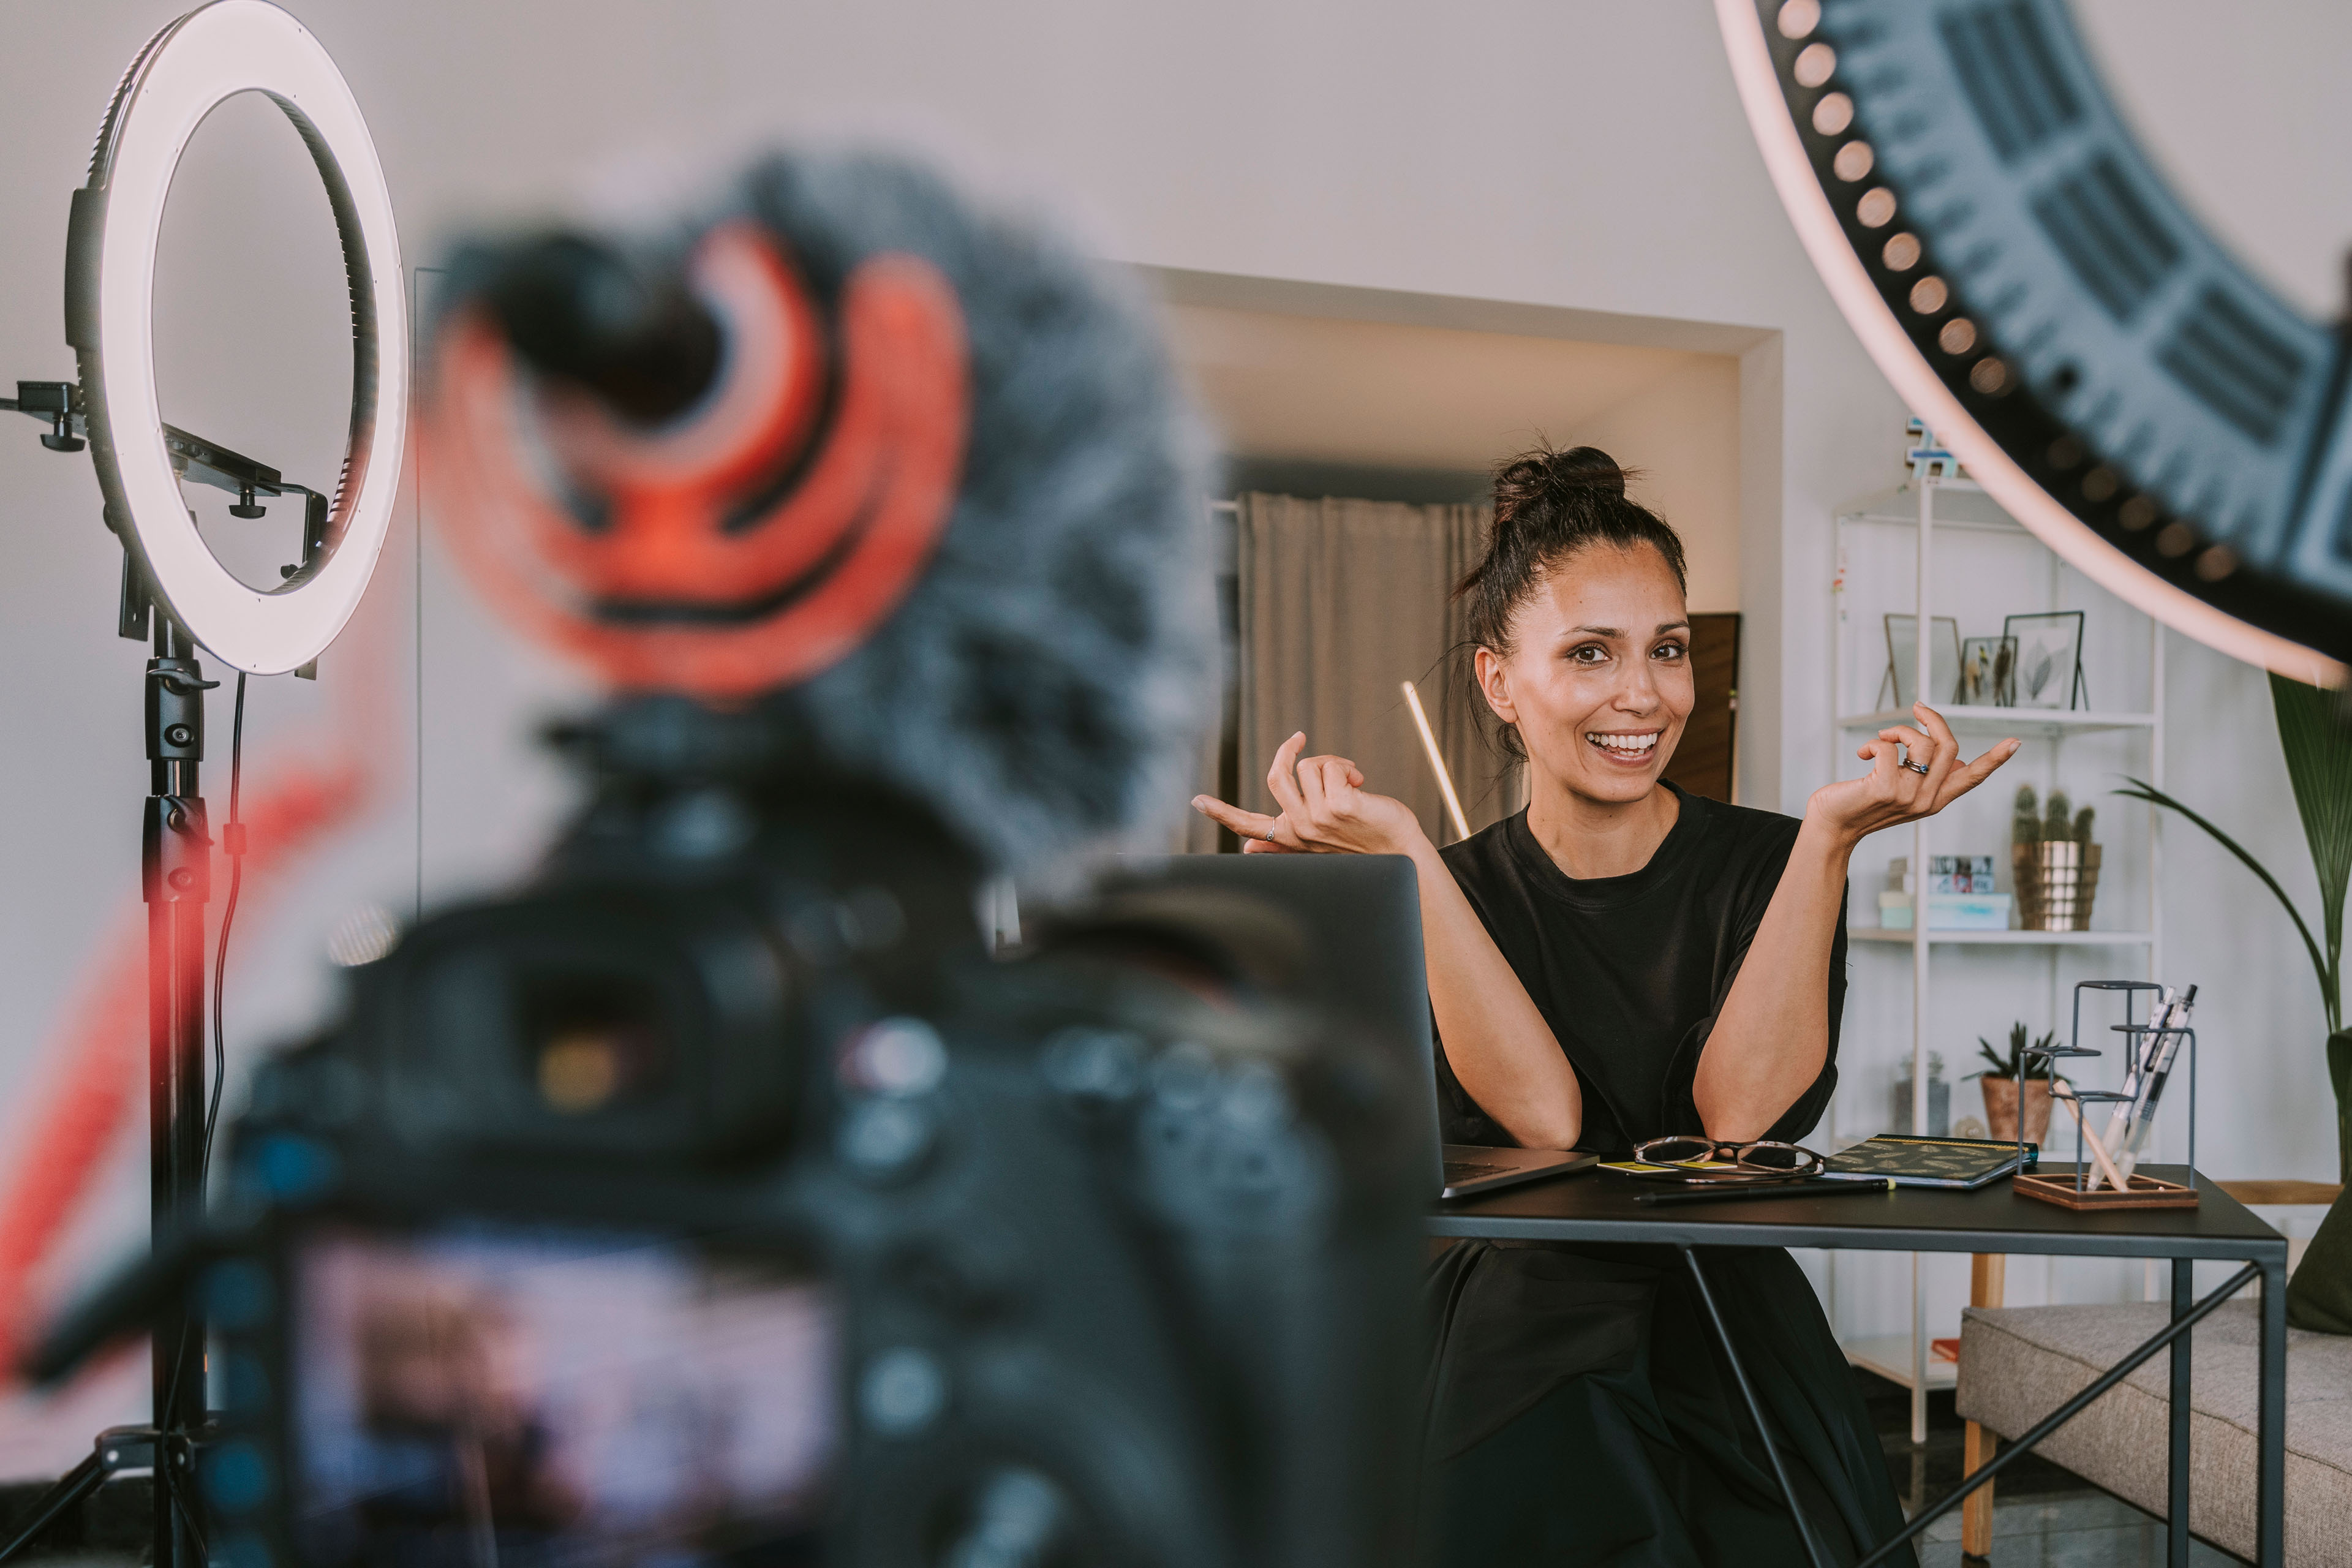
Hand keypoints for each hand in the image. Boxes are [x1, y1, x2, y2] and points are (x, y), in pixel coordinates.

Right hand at [1190, 731, 1429, 855]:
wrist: (1399, 852)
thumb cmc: (1363, 843)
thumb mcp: (1318, 843)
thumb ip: (1280, 842)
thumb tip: (1248, 848)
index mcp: (1290, 837)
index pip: (1247, 824)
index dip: (1220, 812)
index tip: (1196, 801)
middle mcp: (1300, 829)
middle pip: (1277, 776)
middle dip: (1288, 750)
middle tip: (1299, 739)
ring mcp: (1318, 819)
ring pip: (1308, 766)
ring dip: (1332, 763)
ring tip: (1352, 780)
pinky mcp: (1340, 806)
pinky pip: (1330, 766)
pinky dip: (1347, 766)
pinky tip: (1361, 783)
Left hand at [1803, 703, 2018, 849]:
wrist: (1831, 827)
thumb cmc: (1862, 803)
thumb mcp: (1902, 792)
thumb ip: (1928, 779)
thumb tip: (1959, 760)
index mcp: (1935, 799)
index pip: (1973, 777)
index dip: (1995, 759)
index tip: (2016, 742)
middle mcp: (1926, 800)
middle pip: (1949, 747)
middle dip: (1933, 720)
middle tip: (1916, 708)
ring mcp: (1907, 796)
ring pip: (1921, 744)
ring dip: (1898, 730)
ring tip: (1881, 738)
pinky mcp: (1884, 789)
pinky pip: (1889, 747)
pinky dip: (1874, 742)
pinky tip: (1862, 754)